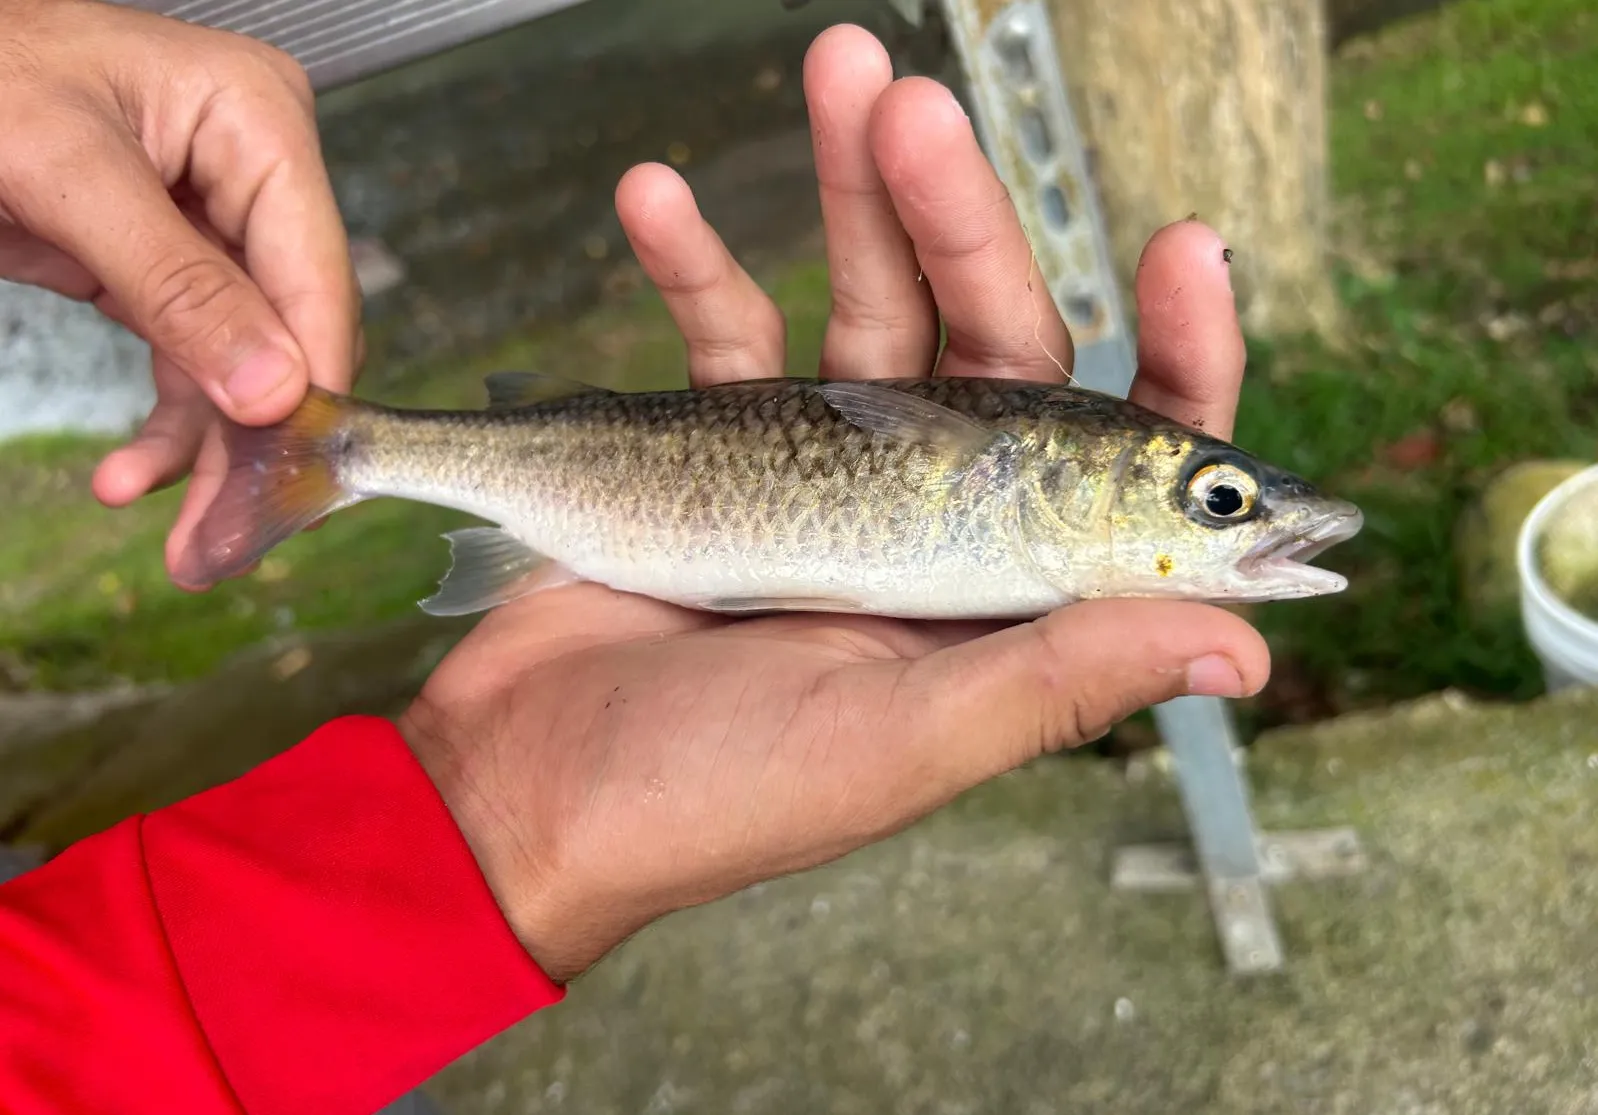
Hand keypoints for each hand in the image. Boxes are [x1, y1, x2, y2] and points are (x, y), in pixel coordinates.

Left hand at [0, 0, 360, 584]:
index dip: (309, 383)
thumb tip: (271, 387)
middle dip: (253, 444)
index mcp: (258, 125)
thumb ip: (176, 283)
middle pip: (287, 337)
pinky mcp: (166, 270)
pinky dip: (169, 429)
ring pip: (243, 369)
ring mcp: (212, 228)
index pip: (316, 276)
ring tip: (192, 542)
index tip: (290, 475)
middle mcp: (251, 180)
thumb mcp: (66, 172)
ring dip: (212, 459)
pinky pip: (189, 365)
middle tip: (230, 537)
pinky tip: (135, 474)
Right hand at [397, 25, 1268, 982]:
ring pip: (865, 310)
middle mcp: (930, 524)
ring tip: (837, 74)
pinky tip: (658, 197)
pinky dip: (693, 261)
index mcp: (993, 596)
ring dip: (852, 193)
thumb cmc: (710, 798)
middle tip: (919, 110)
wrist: (520, 792)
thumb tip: (1244, 651)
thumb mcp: (900, 743)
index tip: (1184, 245)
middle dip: (962, 219)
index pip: (1117, 465)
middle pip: (985, 343)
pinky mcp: (722, 451)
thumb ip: (1060, 681)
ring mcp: (826, 478)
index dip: (1171, 354)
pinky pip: (722, 333)